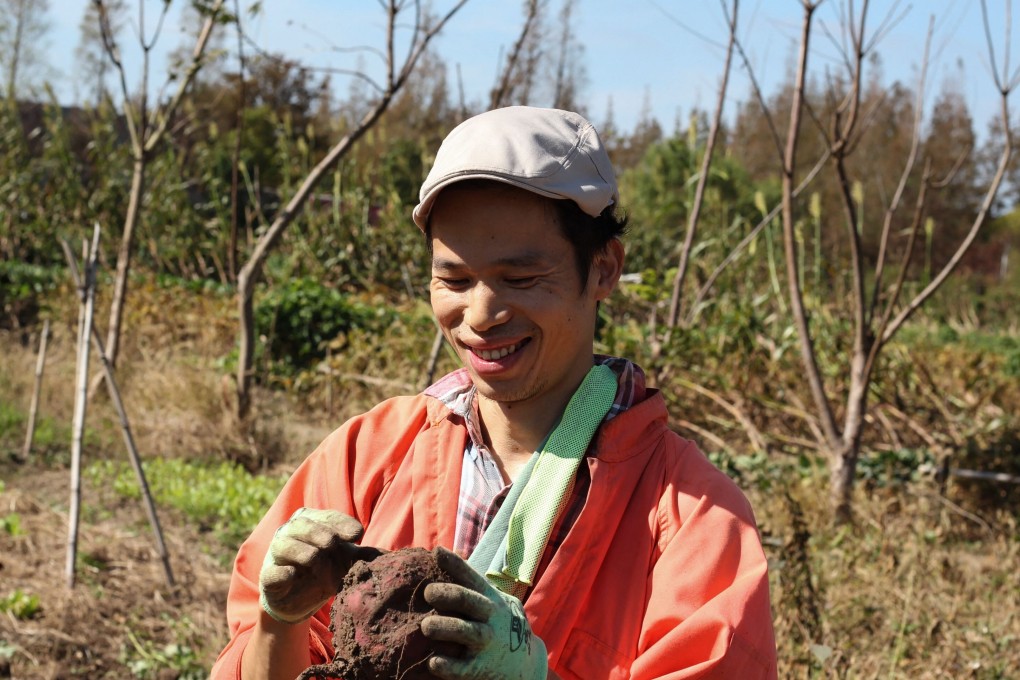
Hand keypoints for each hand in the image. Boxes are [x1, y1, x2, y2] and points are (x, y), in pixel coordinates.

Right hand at [258, 507, 381, 623]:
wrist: (299, 601)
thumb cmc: (324, 571)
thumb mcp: (344, 561)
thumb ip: (362, 556)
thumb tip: (391, 556)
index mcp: (311, 521)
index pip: (327, 517)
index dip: (341, 524)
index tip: (357, 534)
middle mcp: (290, 532)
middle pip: (304, 525)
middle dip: (321, 534)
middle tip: (333, 544)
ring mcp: (275, 554)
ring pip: (286, 544)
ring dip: (305, 553)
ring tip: (316, 561)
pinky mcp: (268, 578)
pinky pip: (272, 573)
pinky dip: (282, 573)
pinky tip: (292, 574)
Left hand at [421, 547, 547, 679]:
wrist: (527, 666)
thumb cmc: (501, 626)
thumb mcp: (497, 602)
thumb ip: (476, 587)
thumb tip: (443, 557)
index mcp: (491, 599)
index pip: (472, 578)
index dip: (455, 564)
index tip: (436, 552)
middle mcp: (491, 618)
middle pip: (468, 600)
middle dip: (447, 594)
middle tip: (427, 592)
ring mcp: (488, 643)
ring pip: (467, 631)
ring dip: (445, 627)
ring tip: (426, 626)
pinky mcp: (482, 669)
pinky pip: (464, 668)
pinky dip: (448, 666)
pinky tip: (433, 661)